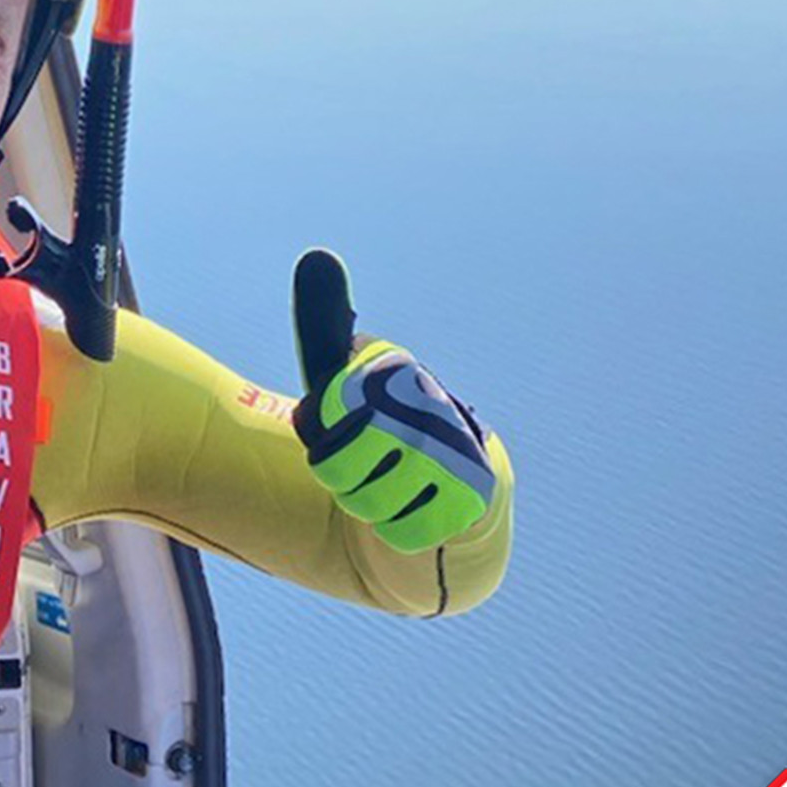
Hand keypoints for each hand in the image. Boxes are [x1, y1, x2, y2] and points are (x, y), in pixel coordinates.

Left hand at [292, 249, 495, 553]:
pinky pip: (397, 531)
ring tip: (383, 484)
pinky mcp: (468, 504)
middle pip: (337, 462)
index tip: (340, 422)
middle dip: (338, 471)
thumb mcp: (348, 377)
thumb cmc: (385, 427)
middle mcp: (431, 408)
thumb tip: (319, 256)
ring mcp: (453, 457)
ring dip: (363, 501)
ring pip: (363, 500)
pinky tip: (407, 510)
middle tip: (359, 461)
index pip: (326, 412)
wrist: (454, 487)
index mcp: (401, 374)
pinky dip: (392, 529)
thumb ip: (325, 328)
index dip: (319, 427)